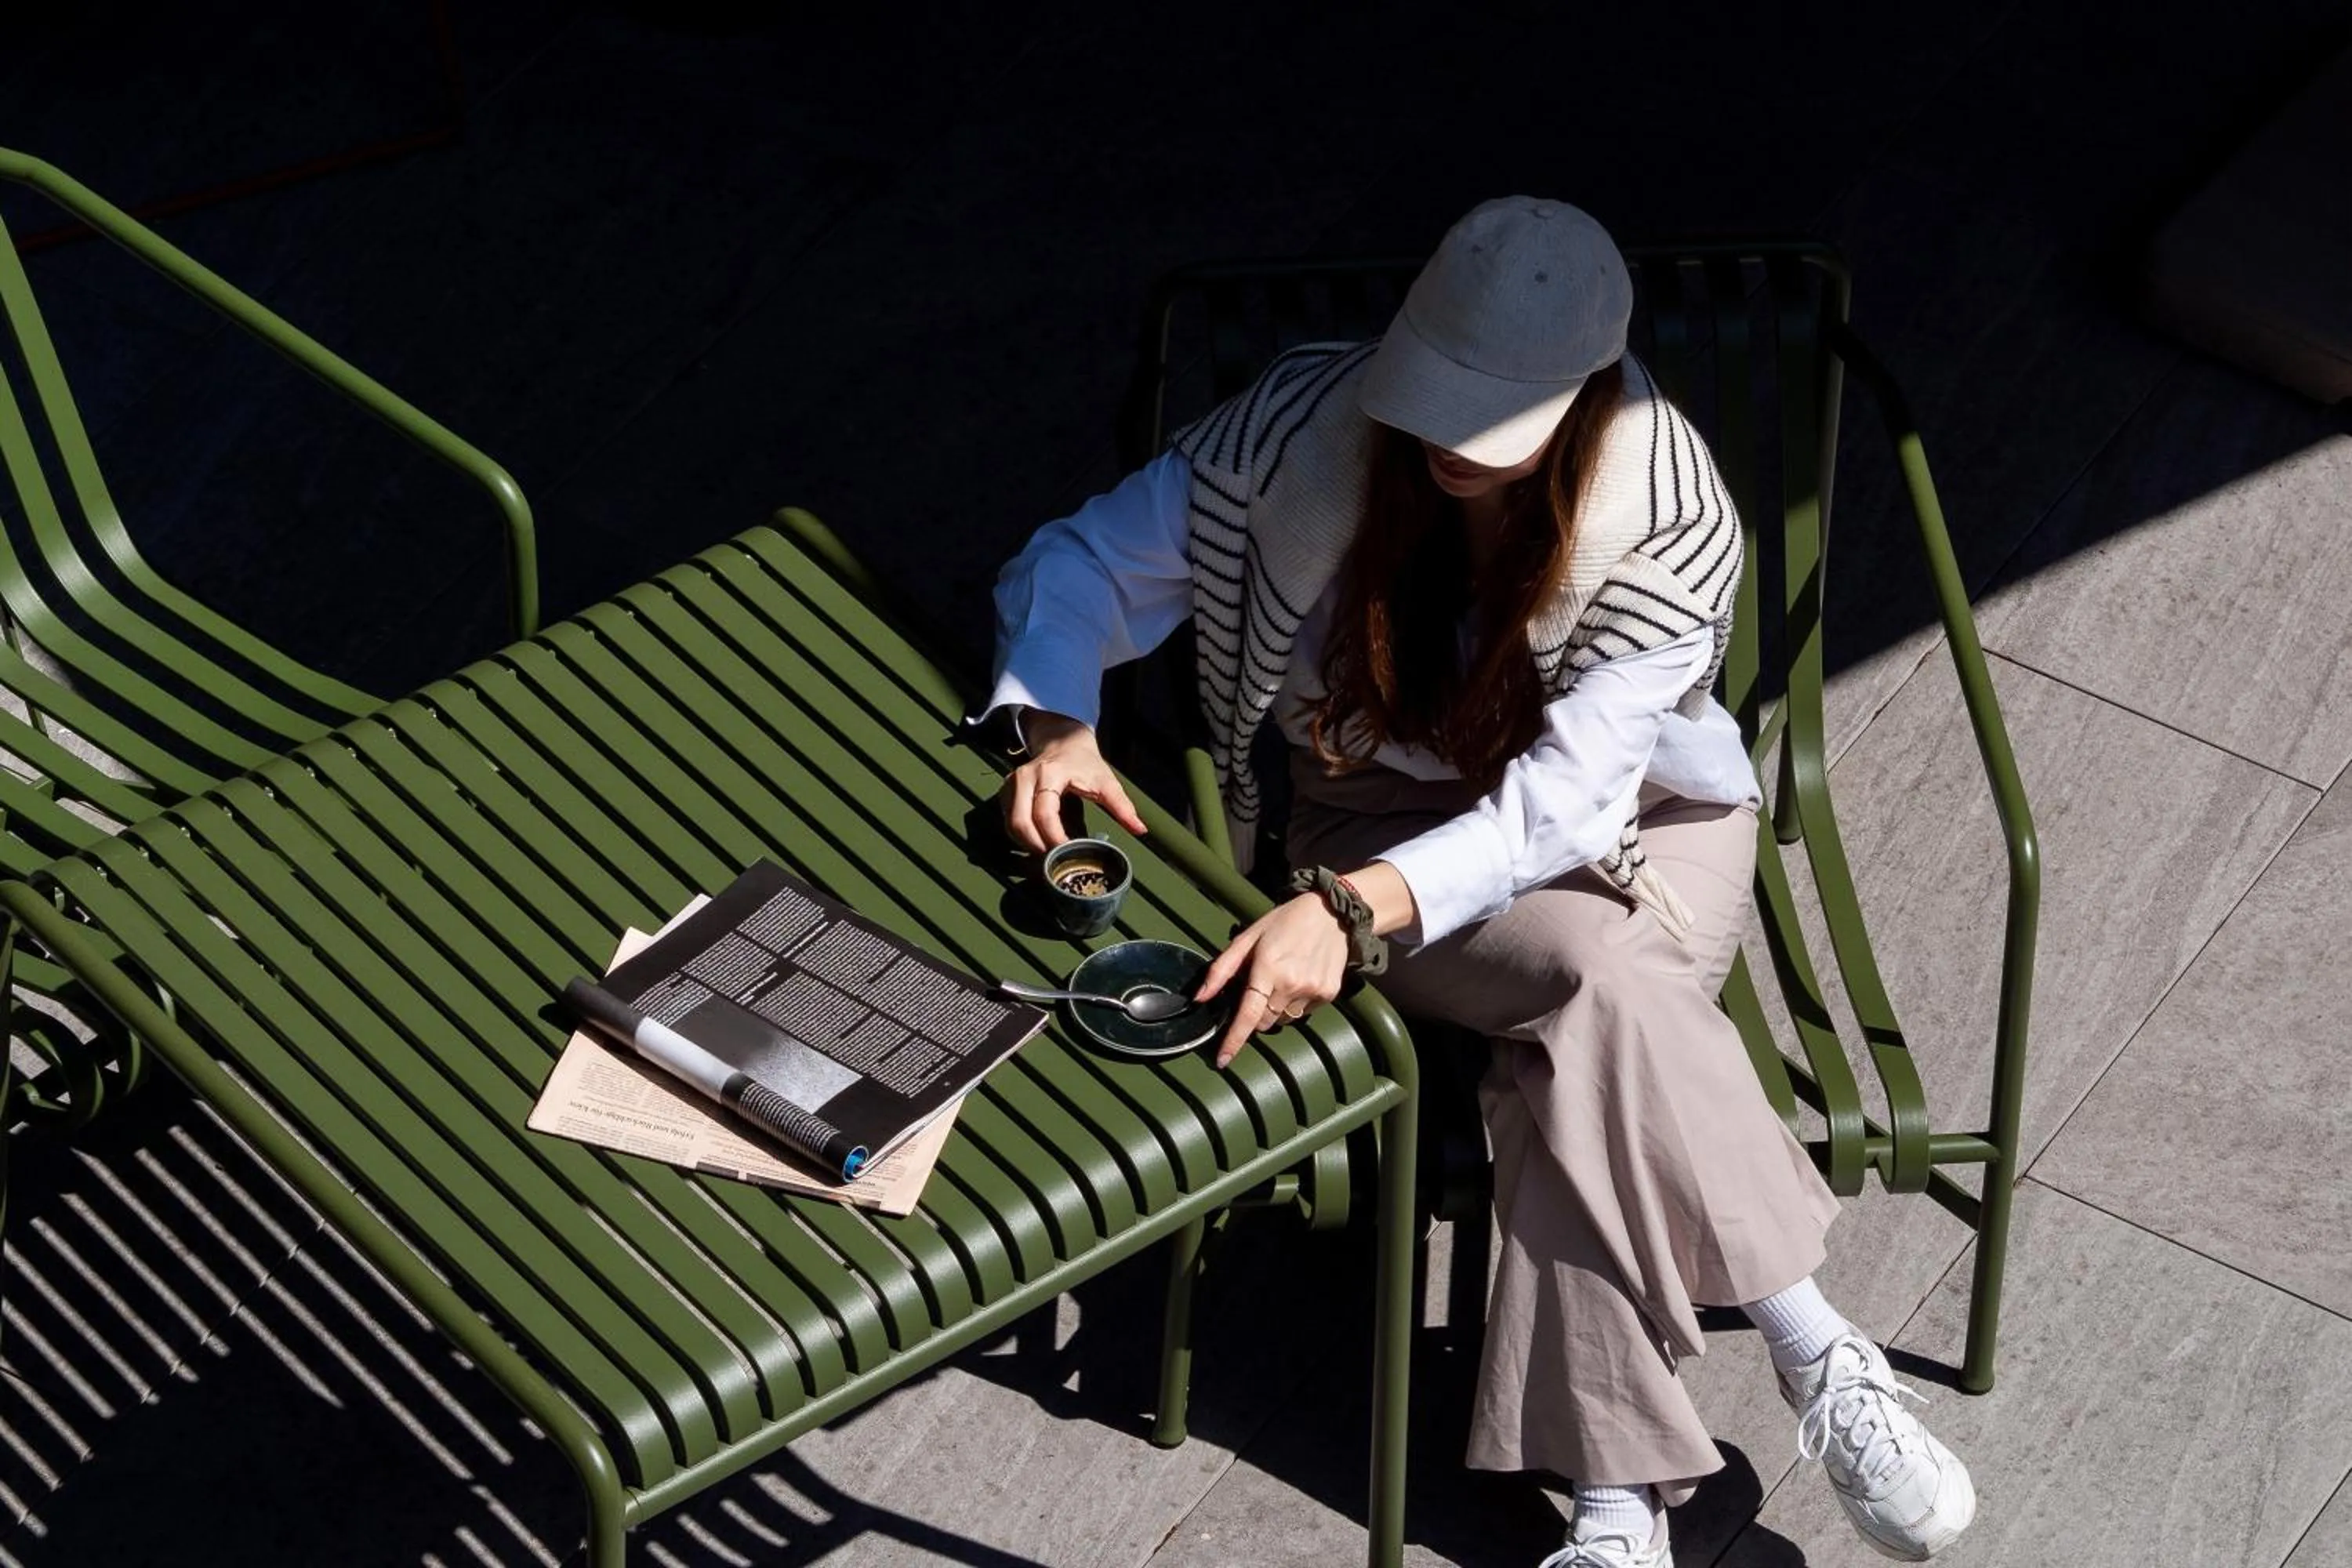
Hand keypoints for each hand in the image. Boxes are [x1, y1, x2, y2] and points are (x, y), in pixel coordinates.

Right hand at [999, 710, 1147, 852]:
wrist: (1063, 741)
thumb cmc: (1085, 763)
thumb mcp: (1107, 781)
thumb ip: (1122, 806)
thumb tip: (1140, 830)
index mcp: (1049, 774)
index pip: (1045, 814)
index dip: (1054, 839)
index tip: (1068, 853)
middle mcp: (1024, 778)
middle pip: (1020, 823)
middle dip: (1036, 847)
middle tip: (1055, 862)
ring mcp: (1012, 785)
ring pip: (1011, 825)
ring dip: (1027, 845)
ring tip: (1048, 856)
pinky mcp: (1006, 793)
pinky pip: (1008, 822)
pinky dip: (1021, 838)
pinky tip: (1039, 844)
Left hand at [1194, 894, 1349, 1067]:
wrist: (1331, 912)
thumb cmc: (1285, 922)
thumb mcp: (1248, 937)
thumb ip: (1222, 969)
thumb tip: (1200, 997)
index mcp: (1268, 969)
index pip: (1248, 1015)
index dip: (1233, 1041)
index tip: (1222, 1061)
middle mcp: (1292, 984)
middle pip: (1263, 1022)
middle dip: (1255, 1013)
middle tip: (1259, 987)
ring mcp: (1313, 991)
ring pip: (1283, 1020)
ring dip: (1276, 1008)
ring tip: (1282, 978)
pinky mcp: (1329, 995)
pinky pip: (1303, 1012)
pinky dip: (1296, 1002)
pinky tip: (1300, 978)